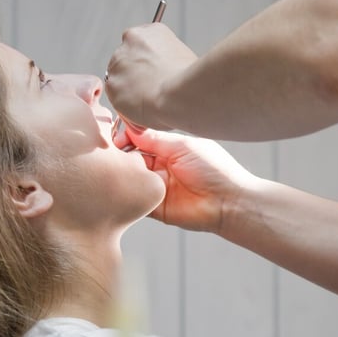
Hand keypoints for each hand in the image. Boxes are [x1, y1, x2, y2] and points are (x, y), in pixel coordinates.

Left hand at [106, 23, 196, 129]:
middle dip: (134, 75)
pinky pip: (116, 98)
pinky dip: (126, 106)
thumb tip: (163, 73)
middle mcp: (129, 42)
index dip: (145, 63)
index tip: (151, 73)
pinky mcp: (111, 85)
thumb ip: (163, 59)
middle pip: (125, 60)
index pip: (138, 45)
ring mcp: (117, 63)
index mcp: (148, 32)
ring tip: (148, 101)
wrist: (179, 94)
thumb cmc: (187, 80)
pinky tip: (141, 108)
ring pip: (118, 79)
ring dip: (128, 90)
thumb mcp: (181, 57)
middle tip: (149, 89)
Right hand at [117, 127, 256, 234]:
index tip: (115, 138)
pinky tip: (120, 184)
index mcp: (169, 150)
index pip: (140, 141)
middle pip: (131, 158)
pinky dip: (125, 192)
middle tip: (110, 152)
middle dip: (120, 154)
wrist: (228, 202)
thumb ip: (154, 139)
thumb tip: (129, 129)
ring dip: (122, 172)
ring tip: (116, 168)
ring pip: (131, 178)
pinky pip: (134, 198)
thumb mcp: (183, 146)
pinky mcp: (154, 207)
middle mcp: (161, 168)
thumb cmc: (213, 170)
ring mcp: (156, 187)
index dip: (126, 137)